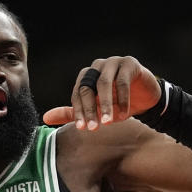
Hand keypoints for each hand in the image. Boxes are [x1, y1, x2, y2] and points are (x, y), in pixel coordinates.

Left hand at [42, 56, 160, 129]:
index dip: (79, 112)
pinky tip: (125, 114)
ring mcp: (114, 62)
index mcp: (86, 77)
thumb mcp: (95, 111)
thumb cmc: (118, 104)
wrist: (146, 99)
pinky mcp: (130, 63)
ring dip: (106, 104)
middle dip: (90, 109)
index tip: (82, 129)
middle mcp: (97, 67)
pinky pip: (122, 81)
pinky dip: (123, 99)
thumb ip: (73, 113)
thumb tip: (46, 118)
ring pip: (104, 83)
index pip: (78, 94)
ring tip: (109, 122)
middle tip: (94, 129)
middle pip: (88, 87)